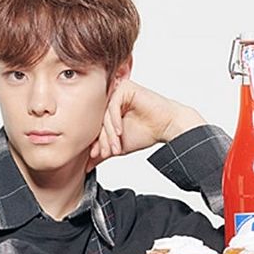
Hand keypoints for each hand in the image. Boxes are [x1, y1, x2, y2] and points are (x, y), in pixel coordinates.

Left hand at [86, 80, 205, 171]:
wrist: (166, 126)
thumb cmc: (146, 133)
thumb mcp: (119, 146)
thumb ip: (103, 152)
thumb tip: (86, 166)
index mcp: (106, 111)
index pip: (94, 126)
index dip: (95, 142)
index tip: (97, 156)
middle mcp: (110, 99)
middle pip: (98, 120)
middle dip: (102, 140)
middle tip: (107, 153)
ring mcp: (117, 92)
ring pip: (105, 114)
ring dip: (110, 133)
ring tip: (117, 147)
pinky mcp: (125, 87)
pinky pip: (113, 105)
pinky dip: (115, 120)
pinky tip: (121, 132)